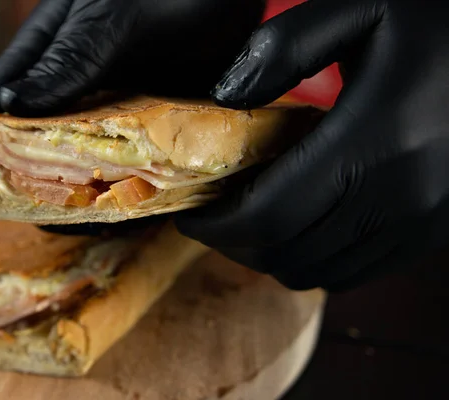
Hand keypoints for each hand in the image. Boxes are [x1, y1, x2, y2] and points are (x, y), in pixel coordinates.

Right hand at [0, 0, 265, 234]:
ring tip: (89, 227)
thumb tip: (10, 107)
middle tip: (35, 228)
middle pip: (33, 153)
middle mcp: (75, 91)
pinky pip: (131, 172)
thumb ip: (67, 61)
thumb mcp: (110, 18)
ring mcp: (114, 113)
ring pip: (81, 170)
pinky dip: (127, 196)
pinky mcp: (152, 130)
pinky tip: (133, 214)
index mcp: (48, 57)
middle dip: (25, 196)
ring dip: (80, 204)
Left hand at [175, 0, 448, 291]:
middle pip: (285, 254)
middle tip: (214, 216)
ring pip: (315, 272)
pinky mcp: (430, 233)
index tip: (190, 216)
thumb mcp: (361, 9)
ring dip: (269, 254)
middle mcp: (398, 198)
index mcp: (372, 143)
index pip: (267, 216)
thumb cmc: (437, 26)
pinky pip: (352, 273)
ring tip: (251, 220)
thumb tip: (225, 98)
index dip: (217, 226)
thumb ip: (285, 48)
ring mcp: (419, 224)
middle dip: (234, 243)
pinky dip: (310, 259)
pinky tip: (299, 224)